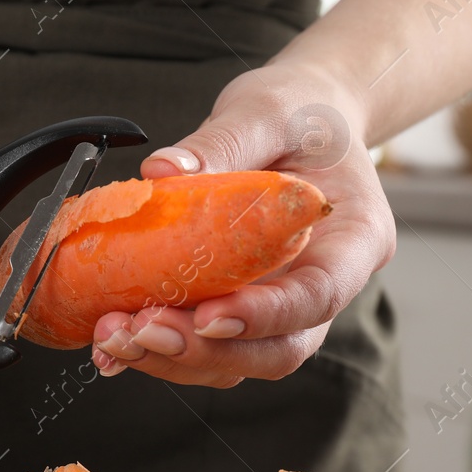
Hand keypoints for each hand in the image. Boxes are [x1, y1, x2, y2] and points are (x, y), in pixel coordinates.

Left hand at [90, 62, 394, 386]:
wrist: (302, 117)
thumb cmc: (300, 112)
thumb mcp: (266, 110)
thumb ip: (222, 142)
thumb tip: (160, 172)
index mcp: (356, 238)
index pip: (320, 295)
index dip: (266, 316)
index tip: (208, 315)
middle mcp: (326, 284)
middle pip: (280, 349)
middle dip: (208, 351)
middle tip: (142, 329)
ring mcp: (286, 305)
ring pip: (241, 361)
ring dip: (176, 359)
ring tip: (115, 336)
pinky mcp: (244, 307)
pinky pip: (210, 347)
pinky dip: (163, 351)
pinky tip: (118, 341)